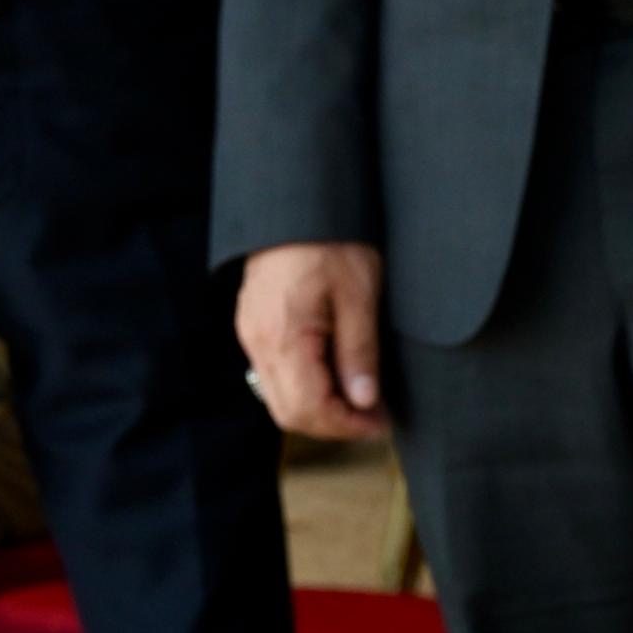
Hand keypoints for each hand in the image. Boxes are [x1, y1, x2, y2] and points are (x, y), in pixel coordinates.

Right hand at [238, 241, 388, 437]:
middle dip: (332, 424)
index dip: (347, 425)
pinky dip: (305, 387)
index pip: (308, 408)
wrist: (295, 207)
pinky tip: (335, 374)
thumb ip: (359, 352)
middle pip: (287, 412)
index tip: (381, 421)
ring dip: (319, 407)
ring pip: (278, 397)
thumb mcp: (360, 296)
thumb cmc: (331, 243)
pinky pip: (274, 375)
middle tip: (373, 416)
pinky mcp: (254, 327)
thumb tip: (364, 400)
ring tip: (359, 396)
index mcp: (283, 337)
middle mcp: (258, 343)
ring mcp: (251, 336)